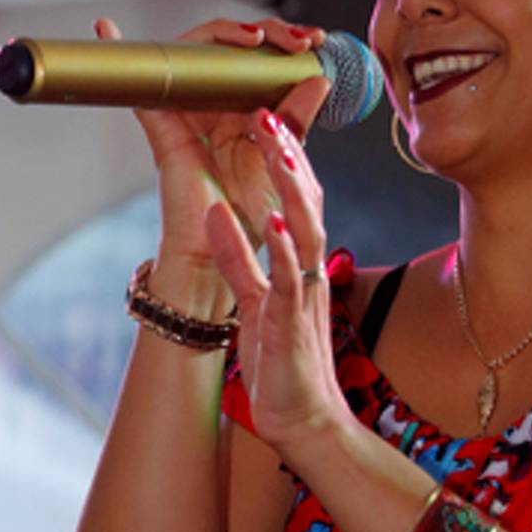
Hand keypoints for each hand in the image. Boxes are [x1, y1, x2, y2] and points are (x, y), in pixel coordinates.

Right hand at [95, 17, 333, 285]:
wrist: (222, 254)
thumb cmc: (247, 216)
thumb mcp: (284, 160)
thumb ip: (297, 121)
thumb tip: (317, 79)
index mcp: (243, 111)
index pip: (258, 60)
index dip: (284, 43)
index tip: (315, 41)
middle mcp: (212, 105)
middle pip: (228, 48)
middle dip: (266, 31)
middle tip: (297, 40)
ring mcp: (184, 111)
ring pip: (193, 53)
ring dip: (224, 31)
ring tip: (254, 36)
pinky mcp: (160, 124)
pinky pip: (136, 86)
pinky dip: (115, 50)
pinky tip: (106, 26)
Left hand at [205, 107, 347, 451]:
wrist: (303, 422)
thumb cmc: (281, 361)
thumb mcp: (256, 298)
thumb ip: (241, 258)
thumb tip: (223, 216)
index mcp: (300, 264)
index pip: (298, 199)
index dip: (285, 157)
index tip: (267, 115)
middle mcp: (308, 272)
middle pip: (307, 201)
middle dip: (289, 155)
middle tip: (269, 110)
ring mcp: (303, 296)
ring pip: (305, 230)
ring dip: (290, 187)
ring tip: (274, 145)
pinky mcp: (291, 325)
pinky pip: (287, 282)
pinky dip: (280, 251)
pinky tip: (272, 222)